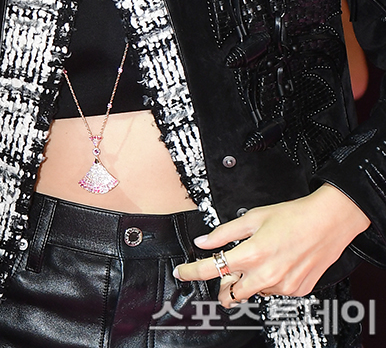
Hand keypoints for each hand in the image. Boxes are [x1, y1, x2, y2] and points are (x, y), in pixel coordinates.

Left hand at [174, 185, 369, 306]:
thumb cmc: (293, 216)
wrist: (328, 223)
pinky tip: (277, 263)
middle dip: (221, 286)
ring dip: (248, 281)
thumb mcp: (253, 217)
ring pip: (253, 292)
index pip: (211, 269)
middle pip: (230, 294)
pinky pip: (274, 291)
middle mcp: (266, 275)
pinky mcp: (296, 291)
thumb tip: (203, 240)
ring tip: (259, 258)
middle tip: (222, 272)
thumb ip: (225, 232)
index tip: (181, 273)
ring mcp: (282, 287)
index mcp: (251, 254)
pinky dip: (269, 281)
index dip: (191, 272)